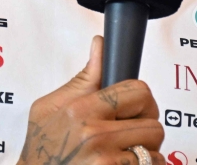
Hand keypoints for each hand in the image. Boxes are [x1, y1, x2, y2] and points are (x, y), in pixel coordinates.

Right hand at [17, 35, 163, 164]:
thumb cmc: (42, 146)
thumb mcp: (51, 106)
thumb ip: (83, 78)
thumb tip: (100, 44)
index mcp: (81, 109)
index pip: (137, 91)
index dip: (141, 98)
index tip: (135, 107)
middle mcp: (95, 134)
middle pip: (153, 121)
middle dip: (146, 125)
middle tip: (130, 131)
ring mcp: (106, 160)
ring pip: (154, 148)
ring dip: (145, 149)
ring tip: (124, 150)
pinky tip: (123, 163)